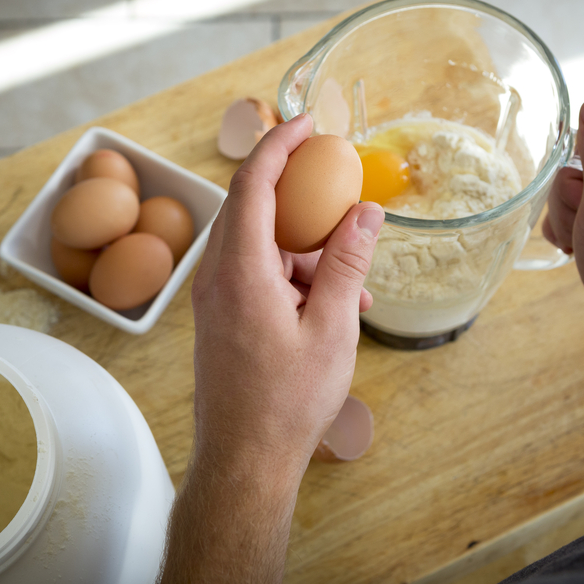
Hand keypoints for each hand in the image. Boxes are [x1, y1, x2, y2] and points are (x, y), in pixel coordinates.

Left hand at [154, 114, 382, 583]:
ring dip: (307, 252)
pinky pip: (259, 278)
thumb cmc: (287, 402)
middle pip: (255, 209)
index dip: (278, 144)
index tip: (308, 122)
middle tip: (340, 188)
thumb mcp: (332, 327)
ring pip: (262, 248)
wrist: (244, 461)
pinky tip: (337, 307)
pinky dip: (295, 280)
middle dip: (300, 195)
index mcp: (240, 269)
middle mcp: (217, 277)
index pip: (252, 183)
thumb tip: (367, 211)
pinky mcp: (222, 320)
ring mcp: (216, 300)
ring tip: (355, 284)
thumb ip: (348, 263)